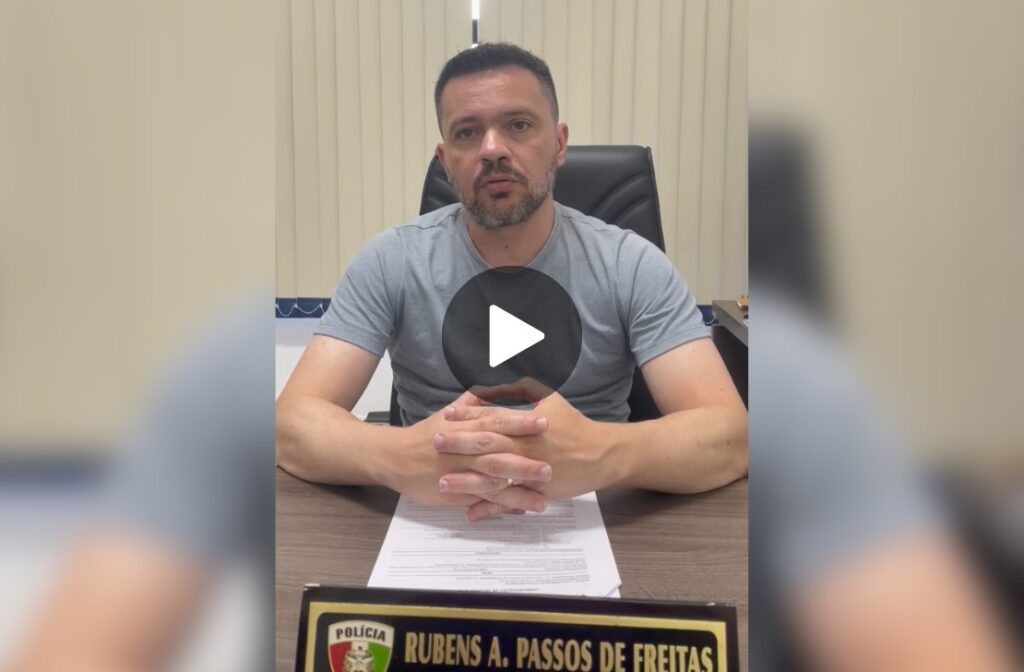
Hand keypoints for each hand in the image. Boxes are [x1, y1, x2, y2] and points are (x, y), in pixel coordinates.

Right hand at [385, 391, 551, 509]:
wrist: (395, 458)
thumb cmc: (423, 435)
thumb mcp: (446, 414)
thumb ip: (471, 403)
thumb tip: (489, 390)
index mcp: (464, 428)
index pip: (496, 422)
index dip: (520, 423)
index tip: (544, 422)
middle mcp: (463, 451)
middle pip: (497, 455)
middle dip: (524, 461)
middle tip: (550, 466)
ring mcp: (460, 474)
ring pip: (492, 483)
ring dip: (517, 490)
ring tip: (543, 497)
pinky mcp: (455, 493)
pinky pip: (481, 500)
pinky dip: (500, 506)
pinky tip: (520, 509)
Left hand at [439, 391, 619, 520]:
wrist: (602, 455)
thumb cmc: (574, 426)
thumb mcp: (550, 400)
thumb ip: (523, 393)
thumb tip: (500, 387)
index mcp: (528, 423)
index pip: (494, 417)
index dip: (469, 416)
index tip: (446, 416)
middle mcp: (527, 446)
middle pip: (489, 443)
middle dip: (460, 443)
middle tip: (435, 442)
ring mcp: (531, 471)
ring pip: (495, 476)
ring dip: (467, 480)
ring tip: (442, 482)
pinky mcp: (537, 492)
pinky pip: (510, 501)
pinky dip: (490, 508)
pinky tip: (469, 512)